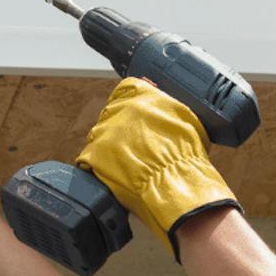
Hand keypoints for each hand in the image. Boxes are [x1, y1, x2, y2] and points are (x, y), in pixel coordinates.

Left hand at [74, 77, 240, 259]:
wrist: (176, 184)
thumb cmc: (186, 156)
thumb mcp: (185, 118)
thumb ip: (165, 104)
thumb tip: (153, 91)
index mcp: (142, 96)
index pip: (125, 91)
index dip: (128, 105)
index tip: (133, 117)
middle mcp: (120, 109)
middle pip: (111, 114)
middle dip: (120, 129)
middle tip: (136, 147)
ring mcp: (104, 131)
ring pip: (99, 135)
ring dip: (109, 147)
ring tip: (128, 164)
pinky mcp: (93, 154)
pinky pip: (89, 158)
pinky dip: (99, 167)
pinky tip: (115, 174)